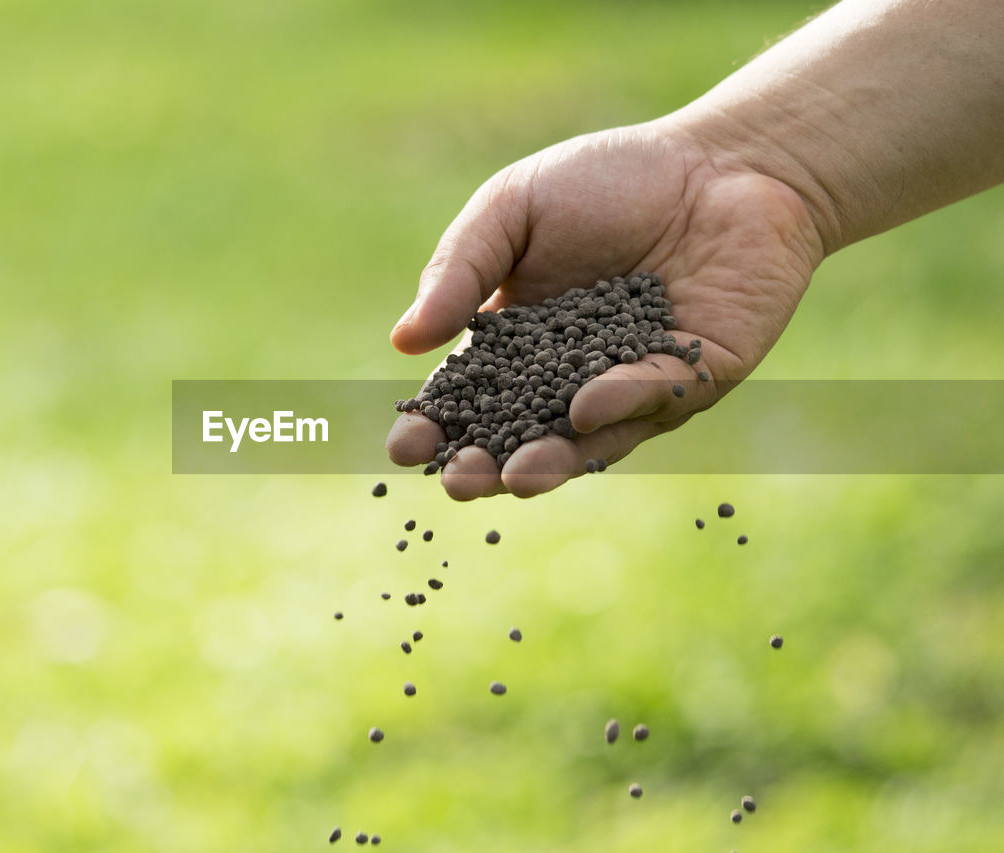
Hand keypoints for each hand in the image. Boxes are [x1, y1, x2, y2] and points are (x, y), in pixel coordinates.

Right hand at [386, 119, 824, 499]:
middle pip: (519, 435)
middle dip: (485, 464)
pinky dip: (618, 404)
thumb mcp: (513, 208)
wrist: (724, 159)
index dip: (435, 425)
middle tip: (458, 481)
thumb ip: (459, 269)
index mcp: (520, 340)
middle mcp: (572, 376)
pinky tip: (583, 408)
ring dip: (548, 462)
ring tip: (511, 477)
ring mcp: (633, 385)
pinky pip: (652, 400)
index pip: (468, 396)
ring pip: (584, 439)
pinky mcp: (694, 379)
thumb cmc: (611, 180)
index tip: (404, 448)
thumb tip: (404, 341)